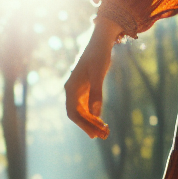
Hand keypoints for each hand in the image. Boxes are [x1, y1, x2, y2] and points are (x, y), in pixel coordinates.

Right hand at [65, 18, 123, 138]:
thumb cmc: (99, 55)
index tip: (94, 134)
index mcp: (71, 88)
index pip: (73, 112)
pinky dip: (95, 117)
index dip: (83, 125)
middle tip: (104, 136)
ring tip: (106, 132)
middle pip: (78, 115)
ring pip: (83, 113)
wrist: (101, 42)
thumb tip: (96, 114)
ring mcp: (78, 92)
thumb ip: (96, 93)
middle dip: (89, 126)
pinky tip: (103, 123)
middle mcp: (72, 91)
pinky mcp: (85, 91)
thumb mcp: (98, 74)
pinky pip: (87, 108)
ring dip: (93, 123)